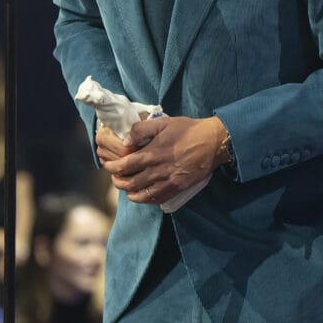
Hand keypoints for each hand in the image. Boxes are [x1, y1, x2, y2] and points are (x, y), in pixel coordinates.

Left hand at [102, 116, 227, 203]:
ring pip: (141, 195)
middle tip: (115, 177)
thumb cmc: (188, 130)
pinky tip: (142, 194)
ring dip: (129, 192)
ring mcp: (168, 182)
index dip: (113, 168)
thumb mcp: (163, 122)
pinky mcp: (177, 188)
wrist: (213, 142)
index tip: (109, 166)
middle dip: (118, 181)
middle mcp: (159, 170)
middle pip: (130, 183)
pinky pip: (156, 199)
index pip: (125, 166)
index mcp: (153, 153)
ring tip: (126, 187)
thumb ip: (141, 129)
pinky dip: (145, 199)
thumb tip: (125, 140)